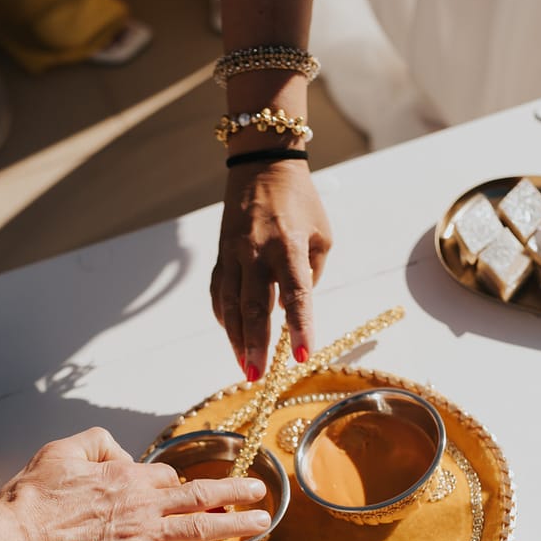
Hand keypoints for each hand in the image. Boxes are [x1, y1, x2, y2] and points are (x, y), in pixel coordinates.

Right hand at [0, 427, 269, 540]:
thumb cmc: (31, 504)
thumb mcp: (58, 453)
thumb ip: (94, 443)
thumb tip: (120, 453)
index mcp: (122, 474)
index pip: (162, 476)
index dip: (175, 482)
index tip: (186, 489)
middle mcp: (140, 502)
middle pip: (197, 494)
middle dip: (233, 491)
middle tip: (258, 490)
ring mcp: (142, 535)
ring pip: (201, 524)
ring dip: (237, 522)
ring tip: (262, 521)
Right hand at [211, 161, 331, 378]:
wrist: (261, 165)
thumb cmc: (300, 201)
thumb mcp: (321, 234)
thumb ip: (311, 273)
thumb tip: (292, 307)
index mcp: (288, 244)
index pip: (295, 293)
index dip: (299, 326)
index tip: (302, 356)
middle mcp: (256, 251)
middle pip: (254, 306)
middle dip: (255, 344)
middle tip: (258, 376)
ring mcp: (233, 254)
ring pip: (230, 305)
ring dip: (236, 340)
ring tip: (244, 368)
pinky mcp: (220, 256)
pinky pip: (219, 293)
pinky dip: (225, 318)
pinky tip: (233, 336)